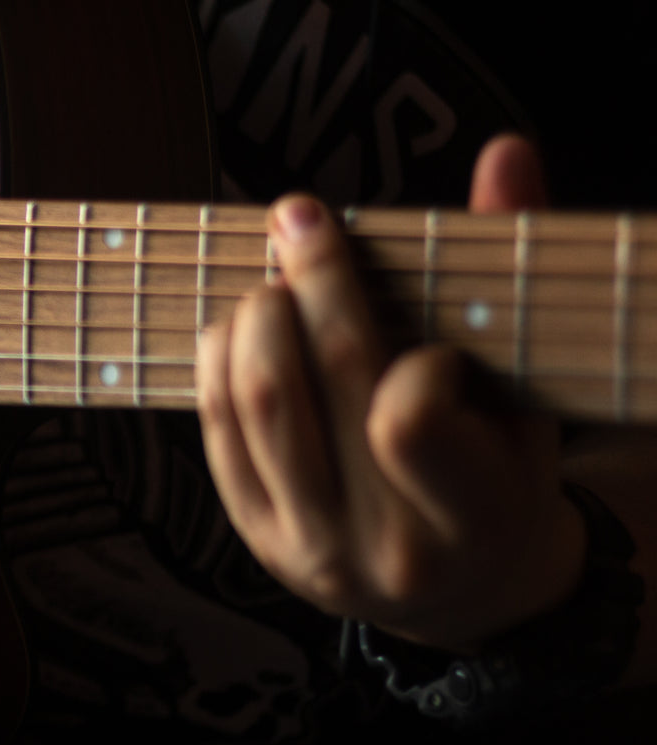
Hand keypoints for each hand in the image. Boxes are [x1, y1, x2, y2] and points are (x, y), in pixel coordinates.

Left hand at [195, 136, 586, 650]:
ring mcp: (306, 544)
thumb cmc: (501, 481)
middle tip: (302, 216)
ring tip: (275, 278)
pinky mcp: (252, 534)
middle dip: (311, 281)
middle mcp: (381, 542)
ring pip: (255, 403)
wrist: (458, 591)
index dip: (413, 362)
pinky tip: (241, 323)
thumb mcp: (529, 396)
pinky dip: (220, 360)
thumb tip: (507, 153)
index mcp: (469, 516)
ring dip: (255, 317)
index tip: (430, 346)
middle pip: (317, 387)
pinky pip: (216, 429)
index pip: (405, 421)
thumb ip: (509, 273)